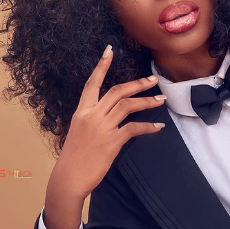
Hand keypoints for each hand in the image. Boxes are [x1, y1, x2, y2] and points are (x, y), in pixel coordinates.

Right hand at [51, 45, 165, 199]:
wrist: (69, 178)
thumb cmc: (74, 157)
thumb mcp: (79, 132)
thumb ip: (94, 120)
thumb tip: (111, 115)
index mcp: (82, 111)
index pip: (92, 83)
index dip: (101, 66)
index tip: (110, 50)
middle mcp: (92, 115)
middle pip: (117, 91)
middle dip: (137, 83)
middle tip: (153, 79)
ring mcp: (102, 128)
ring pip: (128, 105)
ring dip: (147, 101)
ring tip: (161, 98)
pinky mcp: (112, 142)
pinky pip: (134, 128)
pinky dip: (148, 126)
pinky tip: (158, 127)